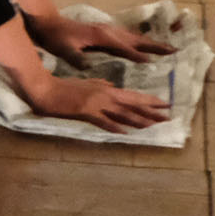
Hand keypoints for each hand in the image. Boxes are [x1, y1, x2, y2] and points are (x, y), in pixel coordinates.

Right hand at [26, 72, 171, 133]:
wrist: (46, 90)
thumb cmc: (64, 87)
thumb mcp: (85, 82)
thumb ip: (99, 84)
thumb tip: (112, 85)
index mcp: (106, 89)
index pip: (133, 96)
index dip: (149, 100)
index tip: (163, 104)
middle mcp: (105, 95)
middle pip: (133, 105)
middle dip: (152, 111)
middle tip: (168, 116)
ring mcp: (97, 104)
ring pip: (123, 114)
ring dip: (140, 120)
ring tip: (154, 125)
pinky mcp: (86, 112)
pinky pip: (104, 121)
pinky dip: (115, 127)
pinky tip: (125, 132)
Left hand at [27, 12, 173, 68]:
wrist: (50, 23)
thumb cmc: (56, 38)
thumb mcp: (63, 50)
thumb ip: (75, 58)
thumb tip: (87, 67)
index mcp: (101, 36)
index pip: (123, 47)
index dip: (137, 55)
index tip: (153, 62)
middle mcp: (108, 31)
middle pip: (136, 39)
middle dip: (154, 46)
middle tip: (174, 50)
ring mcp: (108, 30)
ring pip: (134, 37)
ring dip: (151, 43)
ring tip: (167, 48)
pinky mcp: (105, 31)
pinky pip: (128, 37)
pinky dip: (140, 41)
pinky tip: (145, 47)